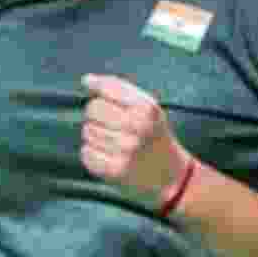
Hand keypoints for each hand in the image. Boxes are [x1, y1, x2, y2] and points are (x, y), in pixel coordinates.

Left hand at [79, 74, 193, 209]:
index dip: (101, 96)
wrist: (171, 176)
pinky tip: (109, 155)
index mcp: (146, 108)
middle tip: (113, 126)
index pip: (104, 91)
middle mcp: (137, 128)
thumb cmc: (154, 134)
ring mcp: (125, 151)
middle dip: (97, 116)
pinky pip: (86, 153)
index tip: (110, 105)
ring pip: (87, 131)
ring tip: (114, 142)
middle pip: (91, 110)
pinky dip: (93, 154)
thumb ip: (116, 87)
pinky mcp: (115, 171)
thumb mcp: (146, 105)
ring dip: (96, 136)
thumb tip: (86, 80)